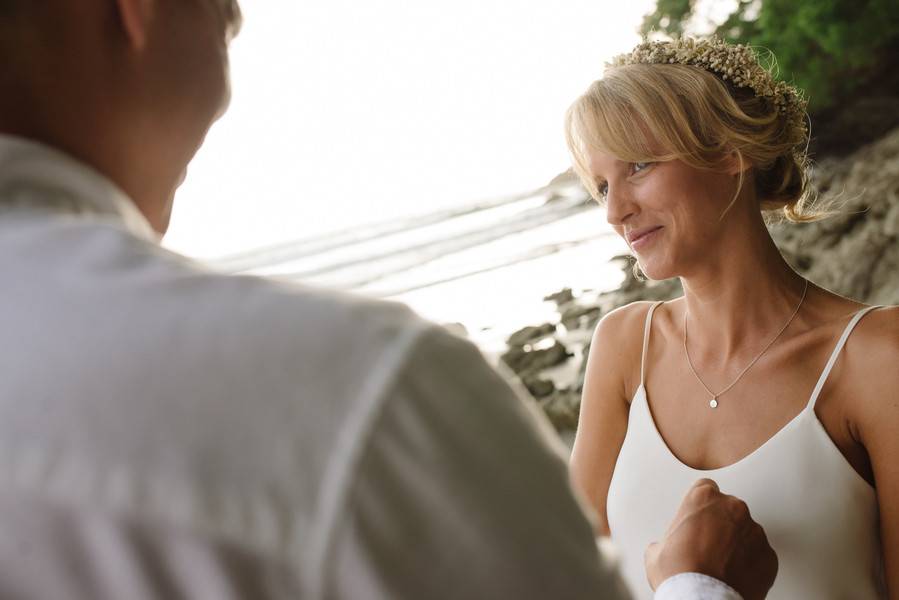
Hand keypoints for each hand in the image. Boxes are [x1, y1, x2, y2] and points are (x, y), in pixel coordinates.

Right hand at [644, 479, 777, 599]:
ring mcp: (754, 532)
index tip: (696, 519)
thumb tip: (671, 549)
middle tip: (706, 546)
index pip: (705, 488)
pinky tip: (734, 575)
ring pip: (745, 531)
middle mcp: (733, 509)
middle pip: (728, 509)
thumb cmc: (680, 574)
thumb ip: (670, 538)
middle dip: (719, 524)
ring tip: (720, 564)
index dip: (700, 507)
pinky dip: (750, 563)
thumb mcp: (657, 550)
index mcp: (704, 498)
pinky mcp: (769, 556)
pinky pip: (759, 554)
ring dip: (736, 543)